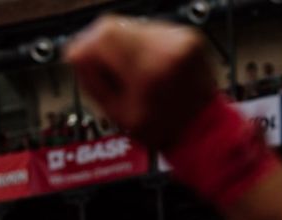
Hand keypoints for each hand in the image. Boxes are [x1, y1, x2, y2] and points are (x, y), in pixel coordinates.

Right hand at [66, 16, 216, 147]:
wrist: (204, 129)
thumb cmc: (165, 129)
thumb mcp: (118, 114)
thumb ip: (92, 81)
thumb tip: (77, 55)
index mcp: (148, 69)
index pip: (102, 36)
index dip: (86, 48)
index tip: (83, 59)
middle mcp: (167, 48)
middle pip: (114, 26)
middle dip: (102, 45)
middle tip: (104, 67)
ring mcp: (180, 40)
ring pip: (132, 26)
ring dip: (123, 45)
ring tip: (131, 72)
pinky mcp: (189, 38)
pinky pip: (152, 32)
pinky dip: (143, 46)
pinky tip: (148, 67)